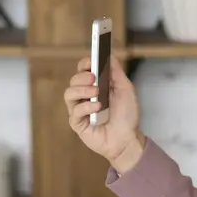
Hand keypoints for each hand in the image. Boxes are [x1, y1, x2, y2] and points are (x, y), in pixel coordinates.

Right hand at [63, 53, 144, 170]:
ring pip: (69, 94)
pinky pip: (75, 111)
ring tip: (96, 92)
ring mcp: (80, 109)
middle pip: (74, 80)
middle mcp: (85, 96)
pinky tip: (98, 107)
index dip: (85, 64)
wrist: (128, 139)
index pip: (83, 70)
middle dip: (82, 77)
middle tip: (93, 78)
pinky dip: (86, 107)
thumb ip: (117, 73)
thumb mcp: (126, 90)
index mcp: (95, 86)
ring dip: (81, 90)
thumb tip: (110, 56)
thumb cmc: (126, 116)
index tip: (91, 61)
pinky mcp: (77, 123)